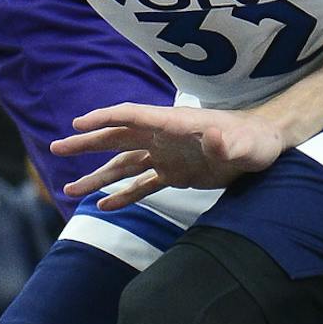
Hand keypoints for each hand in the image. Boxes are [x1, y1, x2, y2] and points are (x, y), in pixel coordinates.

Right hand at [53, 102, 288, 209]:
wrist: (266, 146)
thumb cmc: (255, 141)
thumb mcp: (244, 145)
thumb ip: (226, 143)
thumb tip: (213, 136)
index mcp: (173, 124)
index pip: (131, 117)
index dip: (104, 119)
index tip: (77, 125)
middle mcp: (164, 137)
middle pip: (117, 138)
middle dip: (87, 144)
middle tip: (56, 149)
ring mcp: (167, 155)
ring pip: (124, 164)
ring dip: (98, 176)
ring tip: (69, 190)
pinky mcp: (176, 174)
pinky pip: (143, 184)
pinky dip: (124, 195)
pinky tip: (104, 207)